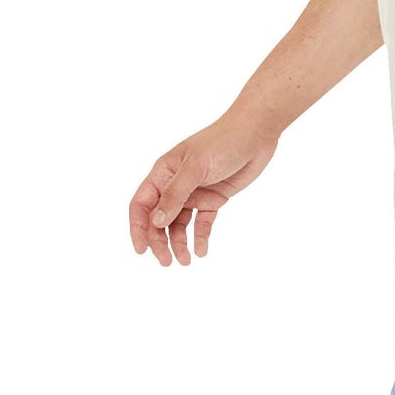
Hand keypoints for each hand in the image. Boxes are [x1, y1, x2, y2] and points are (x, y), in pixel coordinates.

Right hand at [128, 111, 278, 265]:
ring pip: (180, 224)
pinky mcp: (214, 198)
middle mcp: (176, 184)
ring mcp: (195, 192)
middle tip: (167, 262)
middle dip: (160, 241)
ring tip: (186, 261)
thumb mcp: (196, 167)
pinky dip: (200, 237)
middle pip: (159, 219)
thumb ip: (175, 195)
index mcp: (164, 172)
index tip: (142, 250)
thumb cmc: (223, 141)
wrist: (257, 132)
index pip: (142, 204)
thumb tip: (155, 222)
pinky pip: (202, 222)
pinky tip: (201, 251)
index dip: (138, 228)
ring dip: (179, 243)